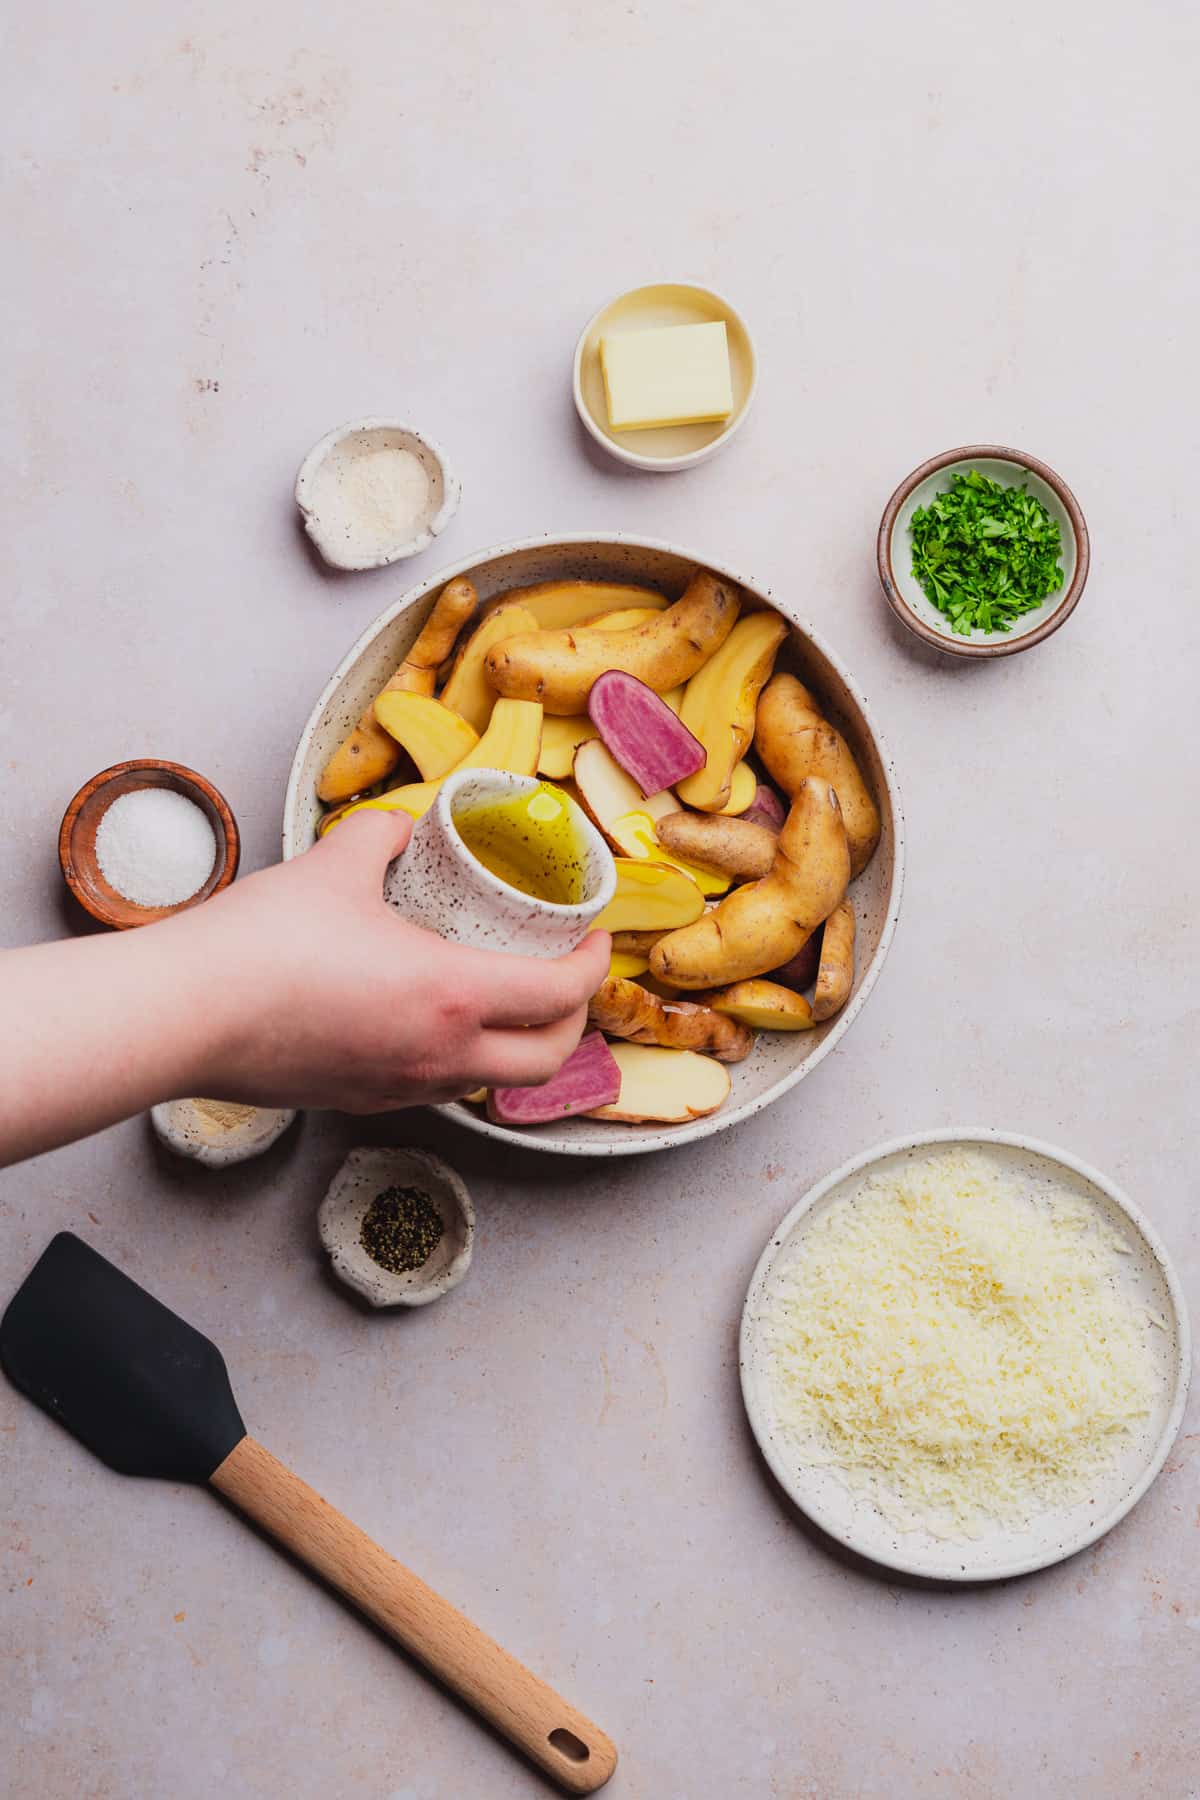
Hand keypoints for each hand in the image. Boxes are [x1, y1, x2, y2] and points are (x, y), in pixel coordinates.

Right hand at [183, 809, 610, 1111]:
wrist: (185, 1013)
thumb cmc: (260, 944)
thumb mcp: (335, 863)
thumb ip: (382, 836)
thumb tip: (399, 828)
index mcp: (451, 997)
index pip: (561, 995)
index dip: (592, 964)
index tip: (594, 937)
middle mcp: (439, 1056)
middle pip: (547, 1060)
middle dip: (573, 1019)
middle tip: (563, 976)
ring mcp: (401, 1088)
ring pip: (491, 1083)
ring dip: (516, 1046)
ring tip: (504, 999)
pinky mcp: (361, 1101)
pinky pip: (436, 1088)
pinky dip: (459, 1060)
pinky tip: (432, 1023)